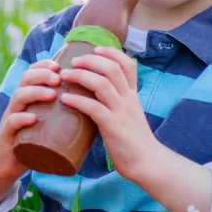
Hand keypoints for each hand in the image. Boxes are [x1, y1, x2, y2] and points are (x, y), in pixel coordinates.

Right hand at [0, 58, 63, 177]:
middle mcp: (18, 104)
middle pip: (25, 80)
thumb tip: (98, 108)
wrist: (8, 164)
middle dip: (42, 75)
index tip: (60, 64)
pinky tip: (32, 118)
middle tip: (59, 78)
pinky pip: (12, 123)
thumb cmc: (34, 141)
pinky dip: (21, 118)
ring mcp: (11, 118)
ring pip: (19, 97)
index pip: (33, 73)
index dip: (44, 65)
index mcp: (28, 98)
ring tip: (52, 94)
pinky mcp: (7, 135)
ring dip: (35, 92)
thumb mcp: (48, 123)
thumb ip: (65, 114)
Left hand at [58, 46, 158, 179]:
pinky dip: (78, 100)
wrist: (147, 163)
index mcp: (132, 95)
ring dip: (80, 76)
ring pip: (102, 84)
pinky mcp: (113, 126)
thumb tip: (93, 96)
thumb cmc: (133, 141)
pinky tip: (65, 99)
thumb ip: (115, 103)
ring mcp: (121, 112)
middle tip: (73, 61)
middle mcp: (128, 99)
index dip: (111, 52)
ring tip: (65, 75)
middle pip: (112, 68)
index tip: (95, 49)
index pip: (127, 64)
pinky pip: (94, 108)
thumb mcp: (128, 115)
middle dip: (91, 60)